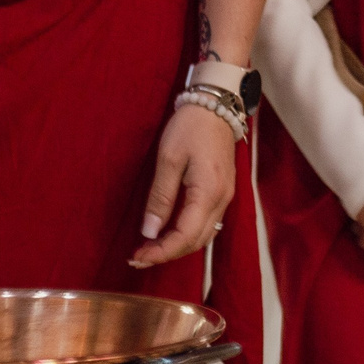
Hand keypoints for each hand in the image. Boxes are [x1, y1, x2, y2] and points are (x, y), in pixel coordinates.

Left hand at [129, 103, 236, 269]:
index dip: (161, 252)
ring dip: (177, 247)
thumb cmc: (190, 128)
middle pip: (196, 242)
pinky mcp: (222, 194)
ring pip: (203, 236)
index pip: (185, 236)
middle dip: (167, 254)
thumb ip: (160, 197)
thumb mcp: (168, 159)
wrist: (216, 107)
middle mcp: (222, 201)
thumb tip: (150, 231)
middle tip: (138, 257)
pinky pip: (206, 224)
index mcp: (208, 193)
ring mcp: (225, 199)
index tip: (138, 257)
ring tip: (149, 249)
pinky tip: (168, 234)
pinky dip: (187, 235)